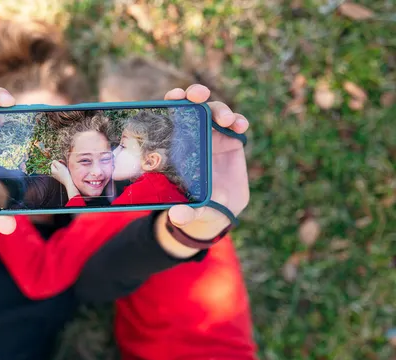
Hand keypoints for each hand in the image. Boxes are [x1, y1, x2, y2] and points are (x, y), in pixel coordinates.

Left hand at [51, 160, 80, 197]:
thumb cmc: (65, 174)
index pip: (53, 163)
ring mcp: (56, 176)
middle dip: (60, 165)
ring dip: (62, 168)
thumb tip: (53, 161)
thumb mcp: (60, 166)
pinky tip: (66, 172)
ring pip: (58, 169)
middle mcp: (53, 174)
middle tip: (64, 165)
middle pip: (55, 166)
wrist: (69, 182)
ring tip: (66, 169)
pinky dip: (63, 171)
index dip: (57, 162)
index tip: (62, 163)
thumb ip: (56, 162)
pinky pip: (60, 172)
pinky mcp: (60, 178)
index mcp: (52, 171)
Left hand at [157, 85, 249, 255]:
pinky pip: (236, 123)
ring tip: (227, 120)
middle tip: (199, 95)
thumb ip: (185, 213)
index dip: (169, 103)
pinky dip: (238, 120)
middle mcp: (191, 135)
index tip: (174, 97)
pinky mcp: (231, 139)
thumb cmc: (195, 205)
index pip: (167, 117)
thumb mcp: (190, 211)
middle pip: (190, 106)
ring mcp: (212, 135)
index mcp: (173, 145)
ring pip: (214, 111)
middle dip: (193, 94)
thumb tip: (178, 216)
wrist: (219, 210)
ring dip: (220, 109)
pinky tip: (240, 126)